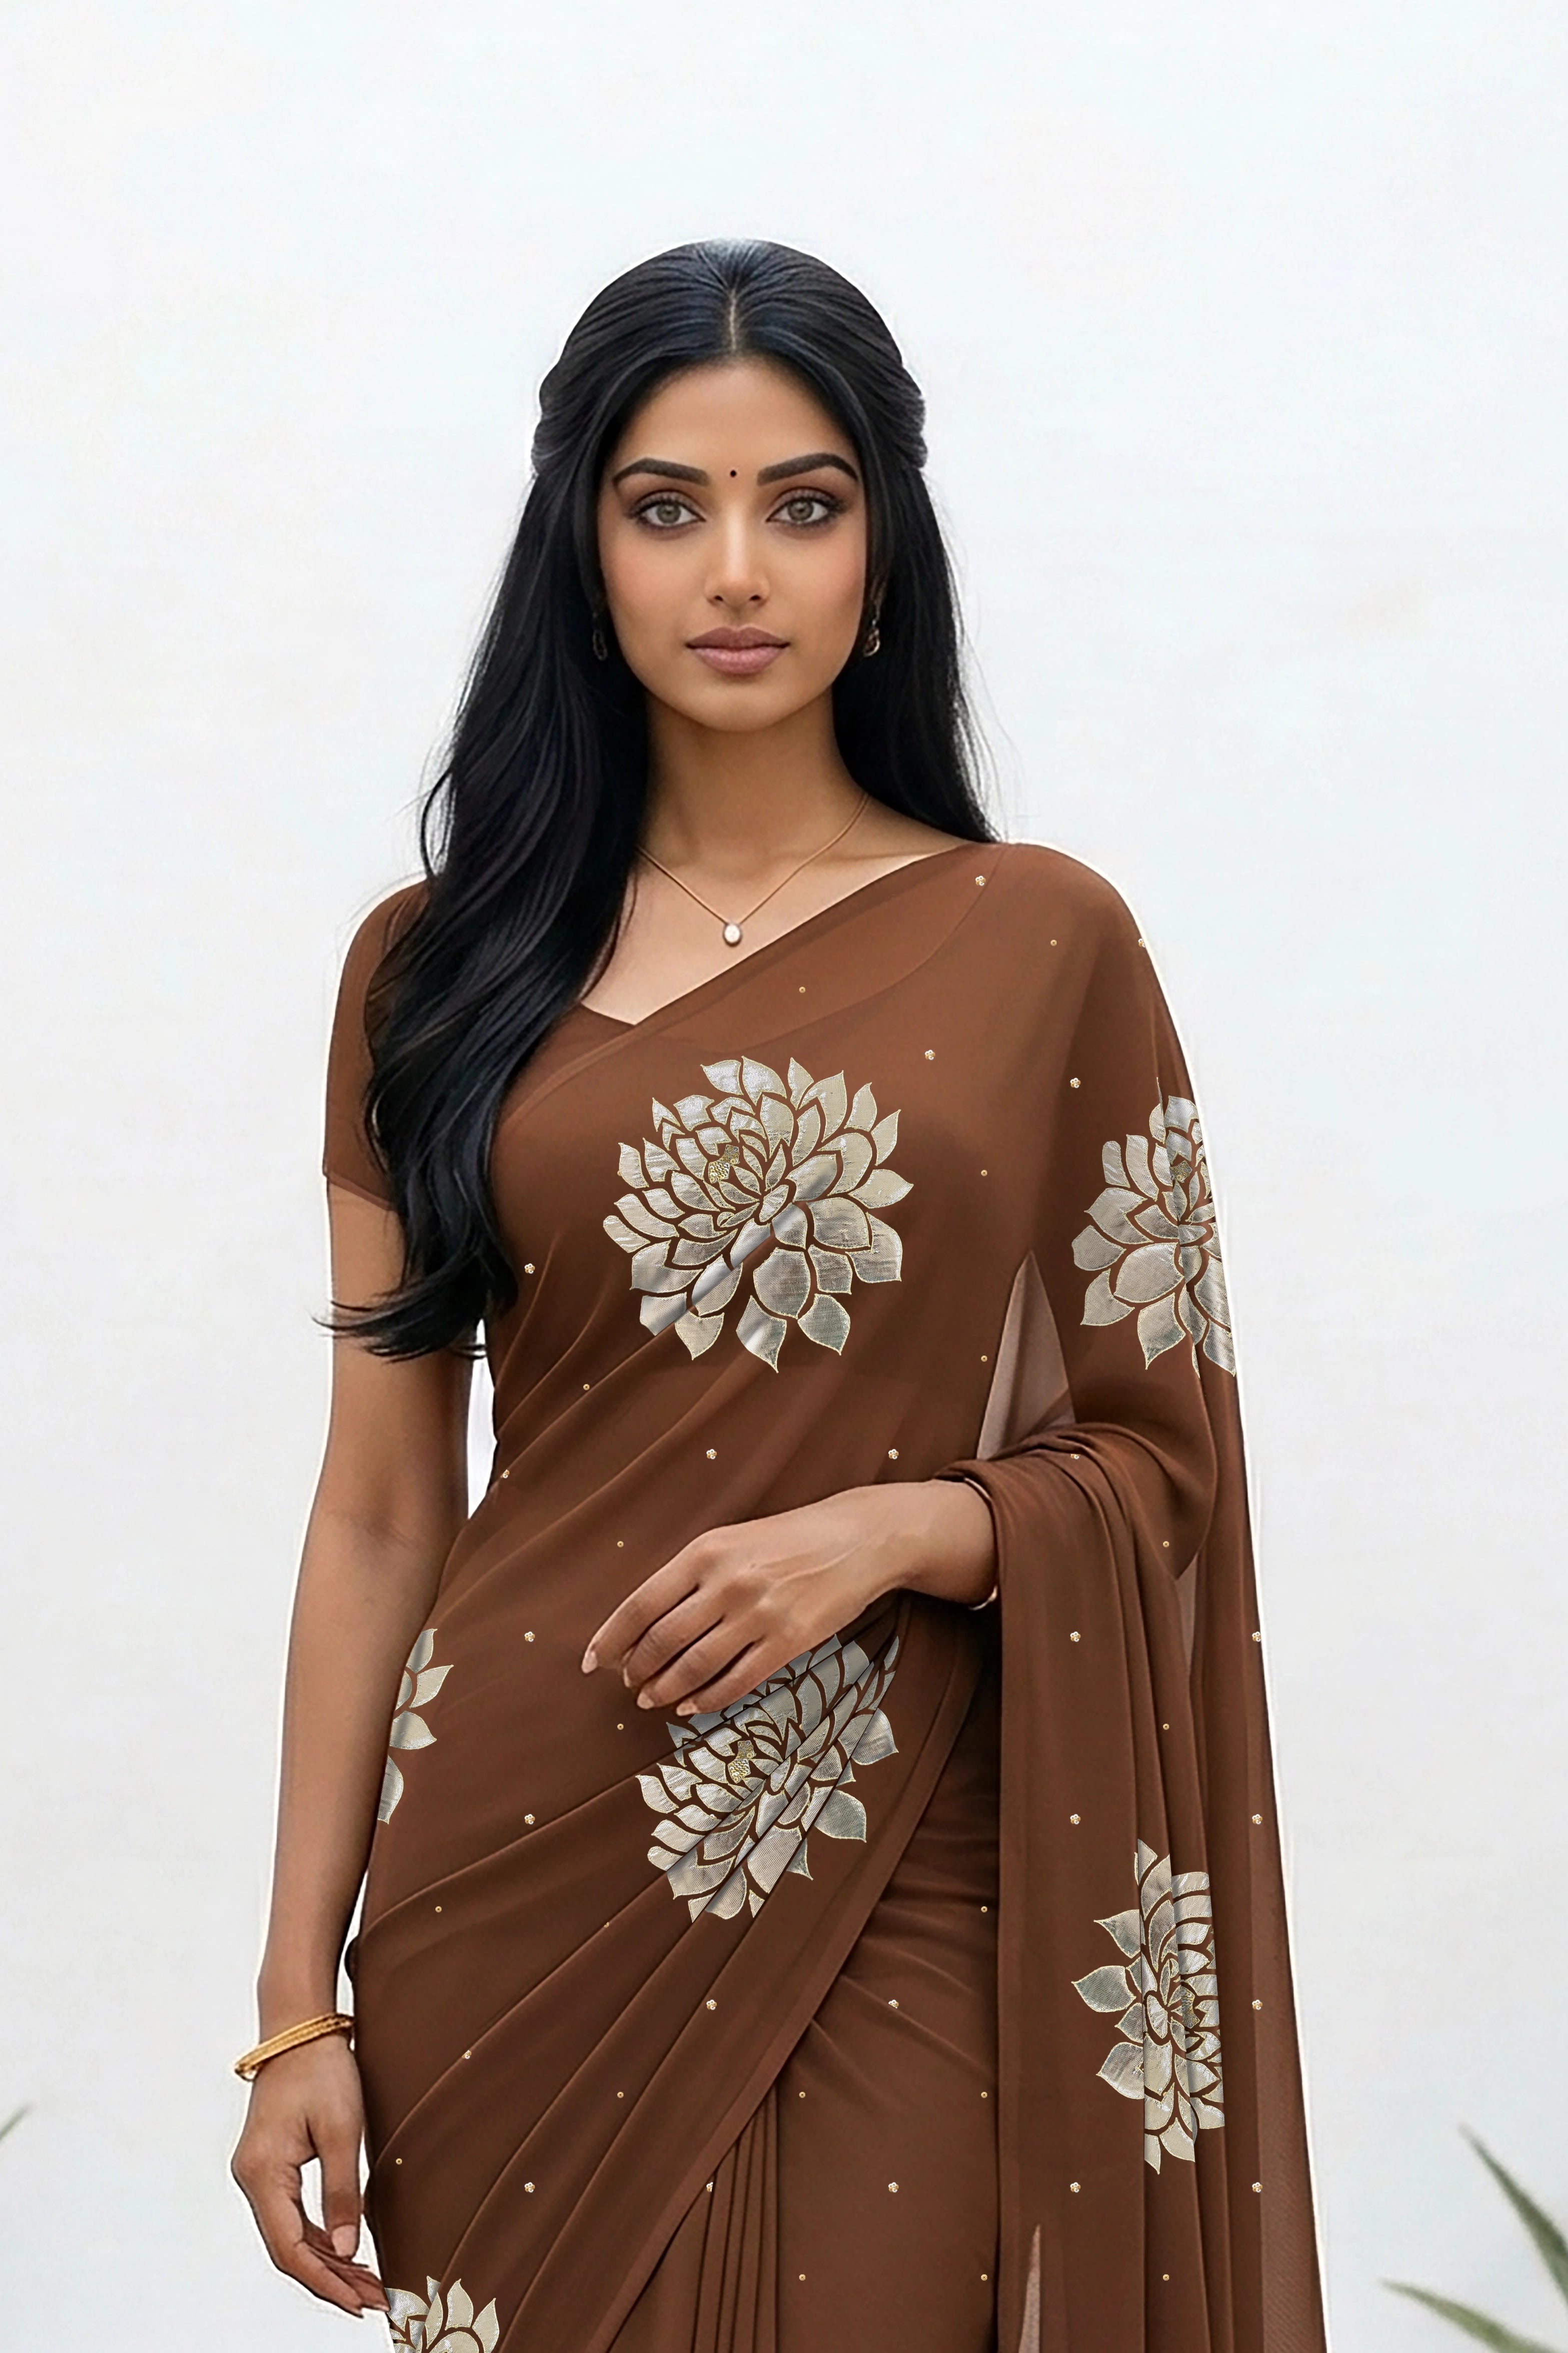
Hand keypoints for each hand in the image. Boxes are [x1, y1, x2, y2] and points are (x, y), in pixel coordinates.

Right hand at [231, 2035, 388, 2317]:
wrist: (300, 2029)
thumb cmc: (321, 2070)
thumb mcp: (341, 2130)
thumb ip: (342, 2193)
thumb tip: (349, 2249)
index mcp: (262, 2173)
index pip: (290, 2248)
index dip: (325, 2281)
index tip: (359, 2303)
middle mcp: (252, 2179)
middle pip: (289, 2249)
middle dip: (331, 2279)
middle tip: (374, 2301)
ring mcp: (259, 2174)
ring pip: (291, 2236)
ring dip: (328, 2261)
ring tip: (368, 2285)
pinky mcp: (271, 2167)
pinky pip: (293, 2215)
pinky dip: (320, 2237)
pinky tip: (348, 2252)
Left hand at [581, 1478, 993, 1718]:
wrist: (856, 1538)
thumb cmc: (786, 1540)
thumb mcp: (731, 1541)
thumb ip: (689, 1575)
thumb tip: (644, 1622)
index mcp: (705, 1552)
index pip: (641, 1603)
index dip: (610, 1638)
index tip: (591, 1662)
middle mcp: (728, 1582)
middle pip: (663, 1640)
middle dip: (637, 1669)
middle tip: (627, 1684)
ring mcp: (760, 1614)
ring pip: (695, 1666)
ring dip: (665, 1689)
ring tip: (651, 1699)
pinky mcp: (789, 1641)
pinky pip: (737, 1681)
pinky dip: (707, 1699)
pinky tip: (691, 1706)